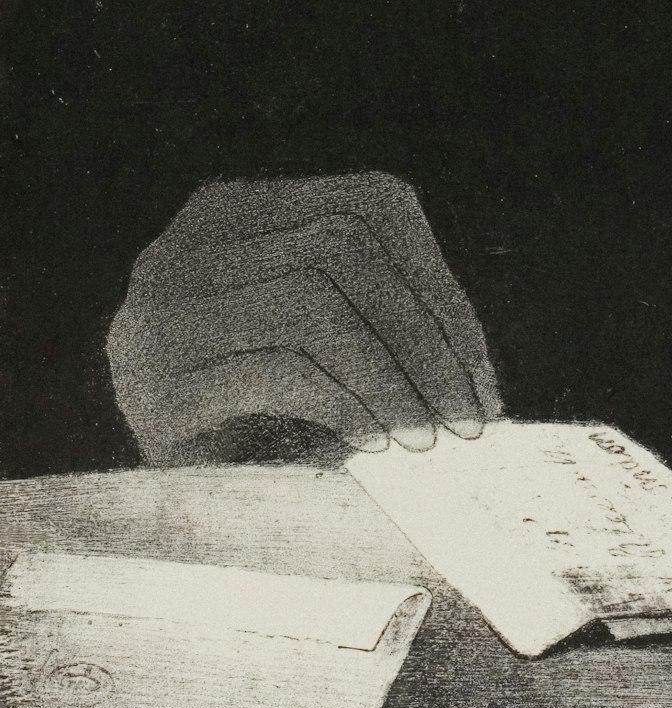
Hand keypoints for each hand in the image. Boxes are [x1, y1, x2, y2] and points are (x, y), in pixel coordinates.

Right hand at [107, 173, 501, 464]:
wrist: (176, 504)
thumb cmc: (271, 418)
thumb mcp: (333, 344)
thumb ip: (389, 318)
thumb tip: (478, 374)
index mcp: (237, 213)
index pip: (368, 203)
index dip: (439, 281)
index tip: (479, 367)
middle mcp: (187, 247)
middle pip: (345, 248)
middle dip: (426, 337)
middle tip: (469, 416)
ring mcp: (159, 313)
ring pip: (313, 301)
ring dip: (392, 378)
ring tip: (426, 438)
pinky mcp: (157, 386)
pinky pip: (277, 368)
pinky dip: (344, 404)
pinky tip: (372, 445)